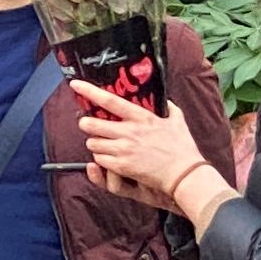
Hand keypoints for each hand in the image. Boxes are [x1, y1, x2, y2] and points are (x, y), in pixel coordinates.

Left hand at [73, 79, 216, 212]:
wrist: (185, 175)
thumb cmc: (183, 149)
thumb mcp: (178, 122)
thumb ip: (170, 109)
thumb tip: (167, 102)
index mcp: (142, 118)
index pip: (110, 101)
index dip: (90, 91)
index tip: (76, 85)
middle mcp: (130, 132)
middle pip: (92, 124)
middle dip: (87, 125)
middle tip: (90, 126)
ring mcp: (125, 150)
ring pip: (93, 144)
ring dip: (95, 144)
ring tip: (103, 145)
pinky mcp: (123, 167)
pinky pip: (100, 160)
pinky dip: (102, 160)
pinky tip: (111, 160)